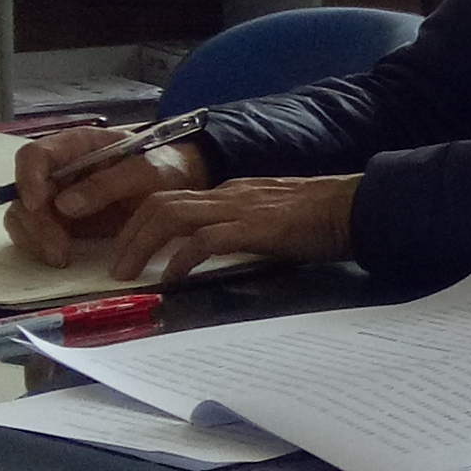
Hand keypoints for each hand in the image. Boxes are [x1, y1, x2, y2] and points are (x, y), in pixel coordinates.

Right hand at [3, 125, 213, 266]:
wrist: (181, 183)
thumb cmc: (163, 166)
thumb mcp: (145, 170)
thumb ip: (108, 183)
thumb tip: (65, 205)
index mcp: (76, 146)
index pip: (34, 156)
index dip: (28, 179)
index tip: (40, 205)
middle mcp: (58, 170)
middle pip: (24, 192)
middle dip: (35, 223)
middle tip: (58, 249)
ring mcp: (57, 196)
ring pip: (24, 216)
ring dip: (35, 239)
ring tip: (61, 258)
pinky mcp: (62, 221)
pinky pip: (37, 234)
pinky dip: (41, 247)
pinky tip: (62, 258)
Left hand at [95, 172, 363, 286]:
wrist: (356, 207)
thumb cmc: (323, 217)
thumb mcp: (273, 217)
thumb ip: (245, 227)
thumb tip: (220, 250)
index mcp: (231, 193)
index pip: (172, 199)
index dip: (141, 223)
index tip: (127, 249)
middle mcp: (227, 194)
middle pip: (159, 203)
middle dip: (129, 234)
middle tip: (115, 267)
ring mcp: (238, 208)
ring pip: (169, 214)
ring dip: (141, 244)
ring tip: (127, 273)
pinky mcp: (252, 227)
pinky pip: (204, 239)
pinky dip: (180, 257)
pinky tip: (171, 277)